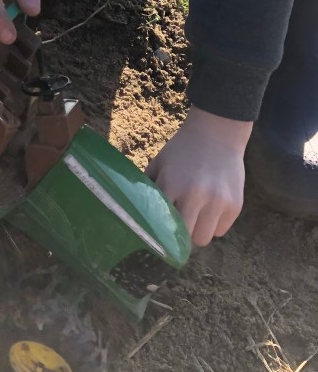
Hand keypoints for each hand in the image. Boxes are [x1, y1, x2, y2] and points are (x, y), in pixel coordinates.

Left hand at [145, 106, 251, 246]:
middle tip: (178, 225)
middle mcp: (196, 196)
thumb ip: (149, 188)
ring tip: (195, 215)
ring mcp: (218, 202)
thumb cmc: (182, 149)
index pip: (163, 226)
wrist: (217, 132)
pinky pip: (221, 230)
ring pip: (204, 239)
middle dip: (180, 235)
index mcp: (172, 185)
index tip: (158, 237)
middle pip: (185, 239)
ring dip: (198, 231)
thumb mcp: (159, 163)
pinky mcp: (235, 205)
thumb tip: (137, 215)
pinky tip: (211, 207)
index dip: (160, 232)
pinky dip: (215, 224)